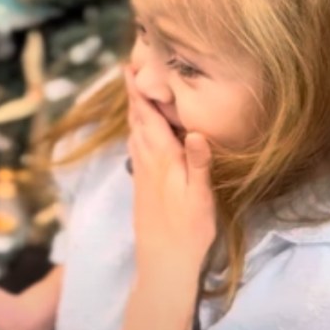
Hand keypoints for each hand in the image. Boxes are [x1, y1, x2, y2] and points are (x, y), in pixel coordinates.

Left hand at [124, 66, 215, 274]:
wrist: (163, 262)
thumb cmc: (188, 230)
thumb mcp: (200, 196)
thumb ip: (197, 162)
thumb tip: (195, 130)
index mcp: (161, 158)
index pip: (147, 117)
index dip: (138, 92)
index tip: (129, 67)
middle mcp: (147, 161)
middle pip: (136, 121)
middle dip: (134, 96)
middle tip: (131, 71)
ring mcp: (142, 174)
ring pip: (134, 135)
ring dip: (134, 113)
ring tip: (136, 95)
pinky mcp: (142, 187)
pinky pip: (136, 148)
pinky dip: (137, 131)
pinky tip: (141, 134)